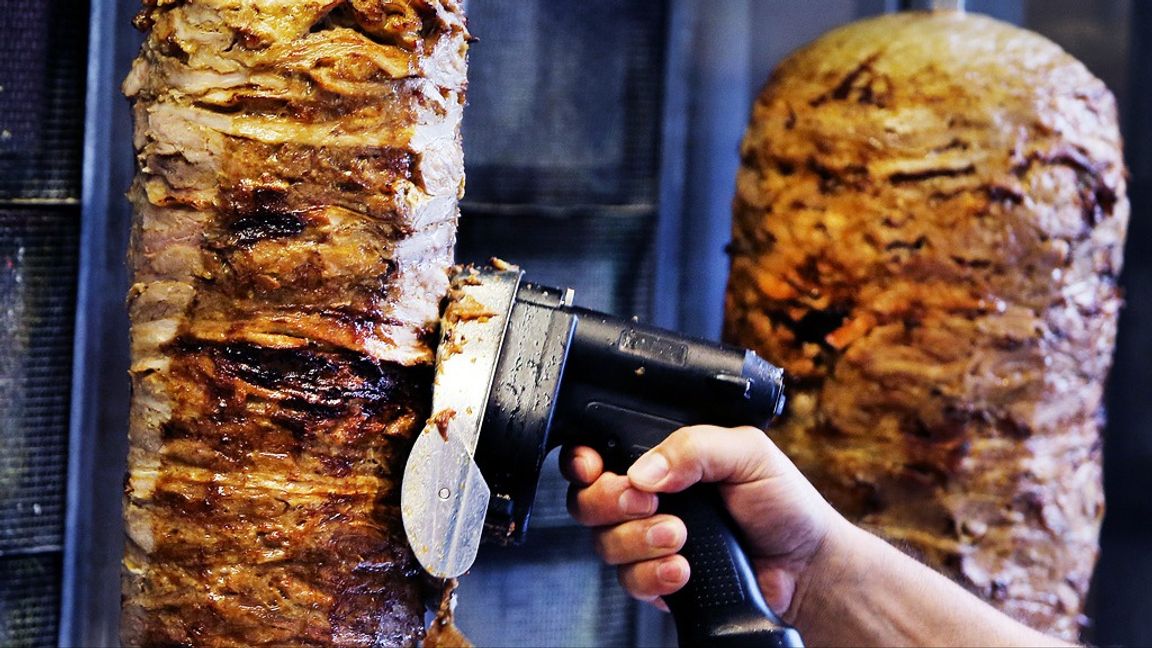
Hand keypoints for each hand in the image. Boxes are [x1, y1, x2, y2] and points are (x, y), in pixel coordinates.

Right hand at [561, 425, 844, 619]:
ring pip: (604, 543)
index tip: (594, 467)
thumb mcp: (746, 452)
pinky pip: (629, 582)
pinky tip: (682, 570)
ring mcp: (646, 542)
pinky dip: (652, 575)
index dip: (583, 460)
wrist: (805, 565)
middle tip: (648, 502)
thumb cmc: (781, 501)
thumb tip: (644, 470)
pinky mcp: (655, 581)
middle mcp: (646, 499)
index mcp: (661, 459)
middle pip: (587, 500)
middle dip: (610, 501)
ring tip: (680, 537)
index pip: (598, 453)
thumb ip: (694, 447)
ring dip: (638, 540)